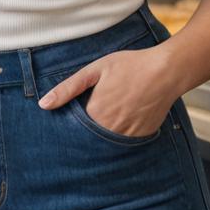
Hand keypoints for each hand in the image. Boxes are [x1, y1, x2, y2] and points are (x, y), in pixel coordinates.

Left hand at [38, 46, 178, 137]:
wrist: (166, 71)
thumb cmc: (129, 66)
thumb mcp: (94, 70)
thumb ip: (68, 88)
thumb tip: (43, 105)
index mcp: (95, 112)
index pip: (74, 129)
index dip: (69, 126)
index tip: (67, 123)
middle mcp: (110, 128)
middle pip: (89, 138)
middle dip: (84, 134)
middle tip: (87, 121)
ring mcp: (128, 135)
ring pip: (107, 143)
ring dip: (101, 136)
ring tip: (105, 119)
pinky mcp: (143, 136)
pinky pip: (126, 143)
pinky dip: (120, 136)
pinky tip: (121, 121)